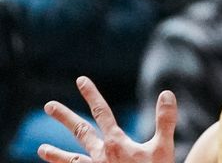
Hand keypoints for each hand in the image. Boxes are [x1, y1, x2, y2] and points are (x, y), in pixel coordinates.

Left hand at [39, 77, 175, 162]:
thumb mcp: (163, 147)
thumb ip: (165, 120)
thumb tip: (166, 93)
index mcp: (116, 143)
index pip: (102, 113)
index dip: (92, 95)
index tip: (81, 81)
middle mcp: (100, 156)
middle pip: (80, 131)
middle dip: (65, 117)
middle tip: (49, 106)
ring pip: (71, 160)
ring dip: (56, 154)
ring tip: (41, 149)